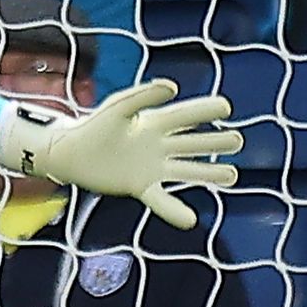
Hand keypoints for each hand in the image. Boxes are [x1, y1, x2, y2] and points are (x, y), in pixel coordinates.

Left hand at [0, 79, 239, 227]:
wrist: (69, 153)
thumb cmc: (93, 126)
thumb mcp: (117, 108)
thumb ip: (142, 97)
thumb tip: (172, 86)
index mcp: (154, 123)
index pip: (186, 116)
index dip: (205, 111)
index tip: (225, 106)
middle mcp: (158, 145)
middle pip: (194, 143)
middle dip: (216, 143)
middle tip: (237, 140)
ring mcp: (152, 166)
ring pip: (187, 170)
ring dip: (209, 173)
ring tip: (232, 175)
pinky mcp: (140, 186)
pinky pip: (161, 199)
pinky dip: (174, 210)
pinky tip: (191, 221)